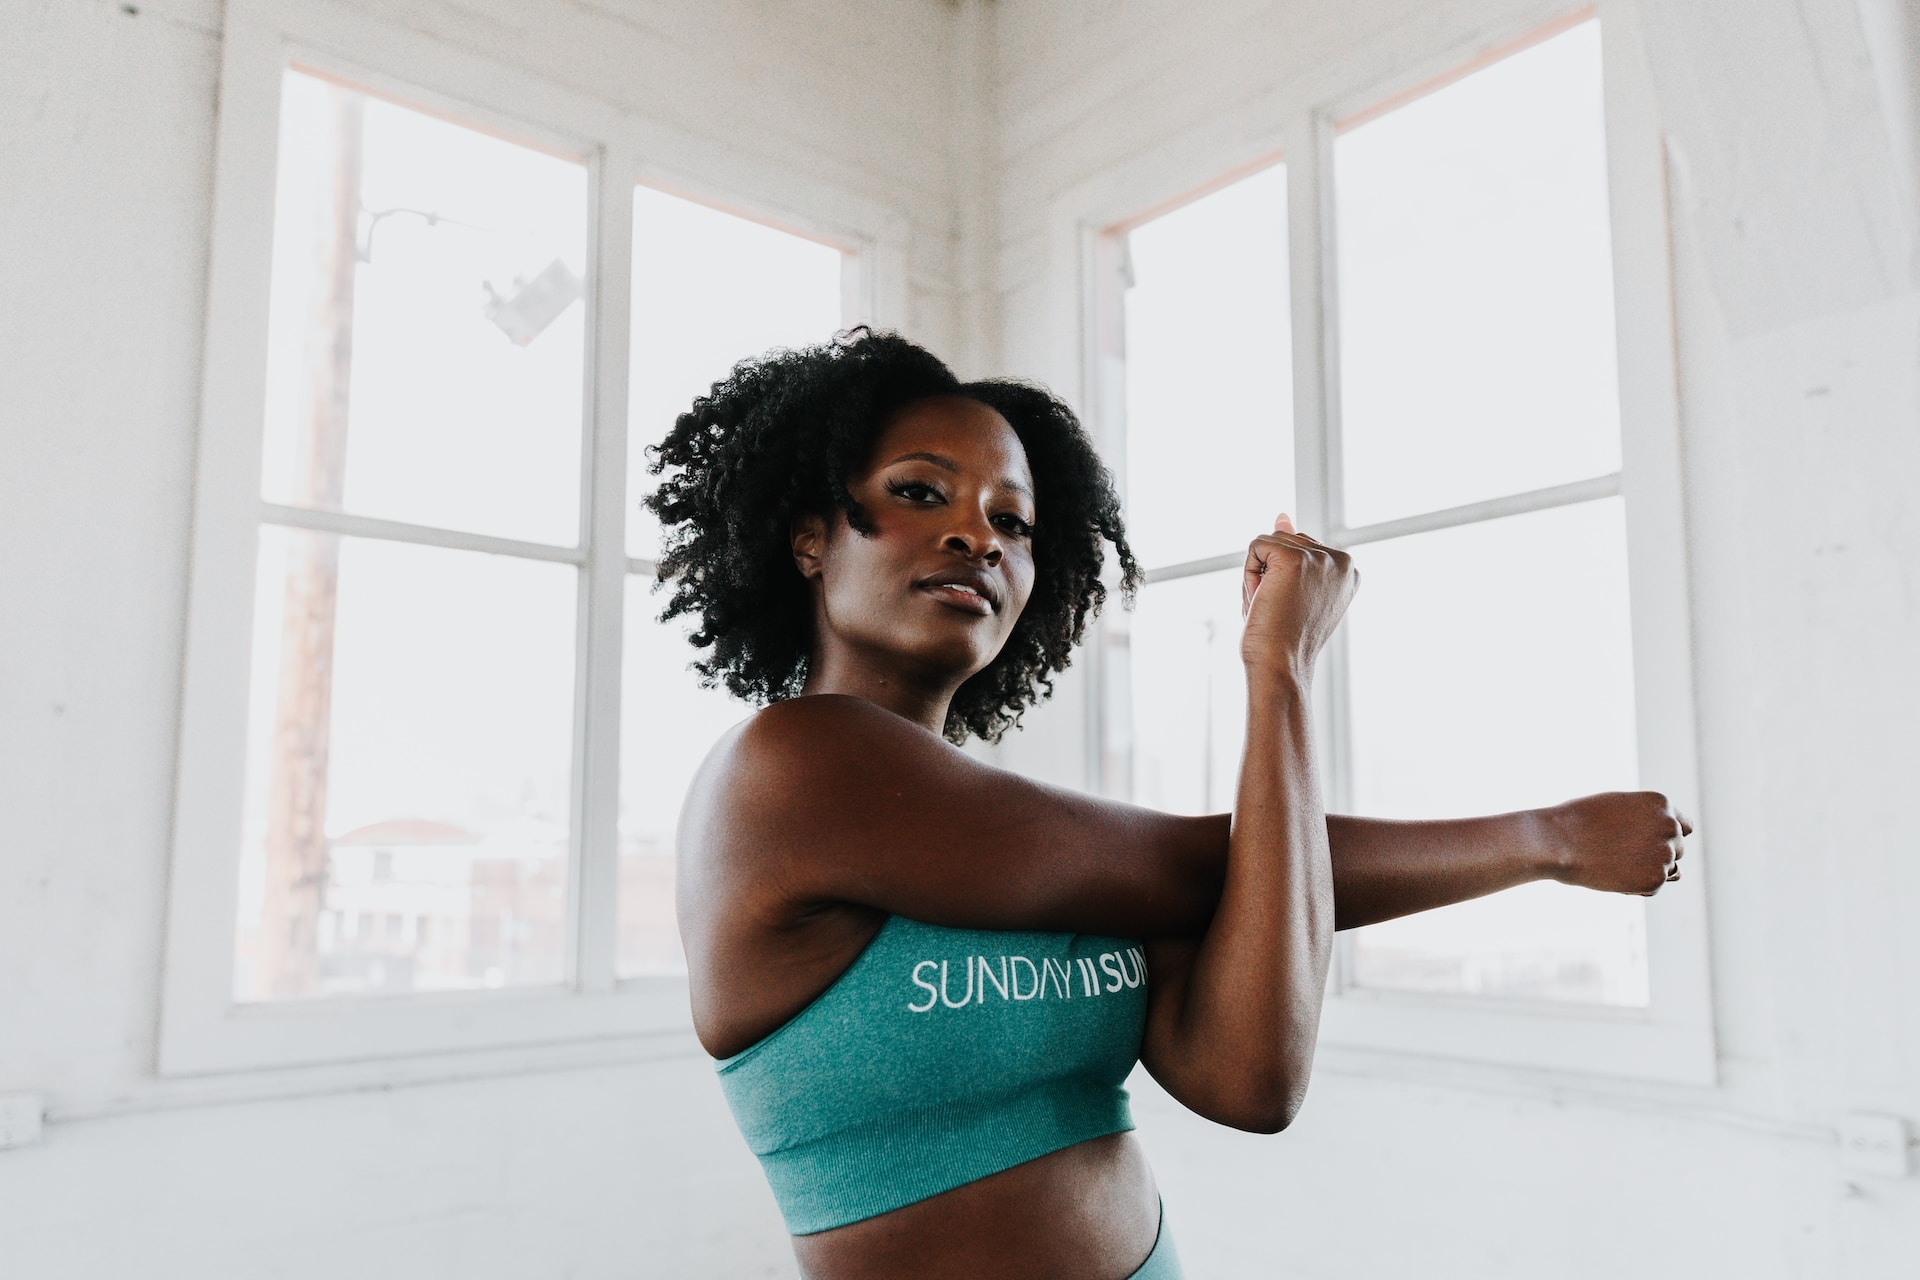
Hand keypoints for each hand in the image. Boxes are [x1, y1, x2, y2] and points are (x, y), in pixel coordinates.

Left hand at [1240, 514, 1358, 679]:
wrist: (1282, 665)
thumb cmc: (1286, 638)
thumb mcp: (1293, 590)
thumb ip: (1294, 550)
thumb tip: (1283, 515)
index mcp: (1349, 569)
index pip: (1300, 548)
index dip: (1284, 578)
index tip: (1295, 608)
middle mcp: (1341, 560)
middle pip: (1285, 540)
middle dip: (1270, 574)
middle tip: (1280, 610)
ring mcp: (1319, 557)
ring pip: (1269, 543)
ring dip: (1258, 576)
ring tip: (1272, 607)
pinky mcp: (1293, 558)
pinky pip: (1255, 547)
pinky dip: (1248, 575)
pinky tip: (1262, 600)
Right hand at [1543, 791, 1692, 895]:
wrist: (1558, 841)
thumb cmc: (1578, 822)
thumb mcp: (1618, 809)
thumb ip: (1647, 824)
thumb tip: (1674, 868)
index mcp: (1662, 803)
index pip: (1683, 827)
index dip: (1662, 836)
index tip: (1642, 842)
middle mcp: (1670, 826)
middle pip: (1677, 849)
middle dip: (1654, 854)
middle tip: (1618, 853)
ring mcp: (1665, 853)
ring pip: (1667, 870)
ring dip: (1646, 870)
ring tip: (1613, 863)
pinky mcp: (1655, 879)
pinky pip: (1653, 887)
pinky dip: (1635, 886)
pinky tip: (1611, 874)